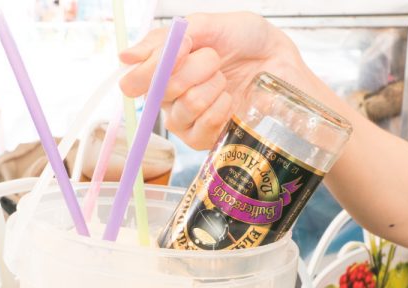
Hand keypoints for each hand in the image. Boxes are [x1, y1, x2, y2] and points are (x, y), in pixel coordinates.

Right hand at [119, 12, 309, 148]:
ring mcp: (185, 122)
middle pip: (160, 92)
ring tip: (226, 80)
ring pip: (186, 107)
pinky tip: (230, 100)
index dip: (152, 68)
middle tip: (215, 59)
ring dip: (212, 86)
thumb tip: (125, 56)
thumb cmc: (248, 42)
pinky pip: (203, 126)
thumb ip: (168, 39)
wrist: (282, 64)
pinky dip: (221, 107)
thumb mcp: (210, 25)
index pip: (132, 82)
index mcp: (163, 70)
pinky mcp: (204, 140)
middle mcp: (168, 98)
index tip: (182, 47)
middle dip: (195, 67)